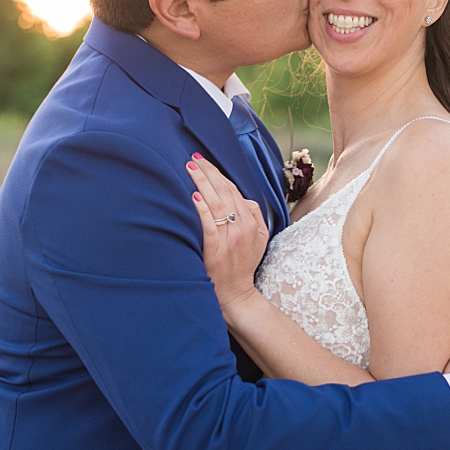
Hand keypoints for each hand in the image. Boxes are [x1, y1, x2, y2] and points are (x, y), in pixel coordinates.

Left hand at [186, 154, 268, 311]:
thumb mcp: (259, 238)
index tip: (203, 160)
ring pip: (216, 203)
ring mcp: (229, 237)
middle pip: (224, 191)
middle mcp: (242, 226)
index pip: (233, 189)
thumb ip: (255, 216)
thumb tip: (245, 198)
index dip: (218, 173)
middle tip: (193, 158)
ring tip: (190, 168)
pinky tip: (194, 195)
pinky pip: (209, 224)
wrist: (235, 291)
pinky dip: (202, 208)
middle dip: (208, 171)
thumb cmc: (242, 263)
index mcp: (251, 221)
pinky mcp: (215, 248)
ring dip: (202, 182)